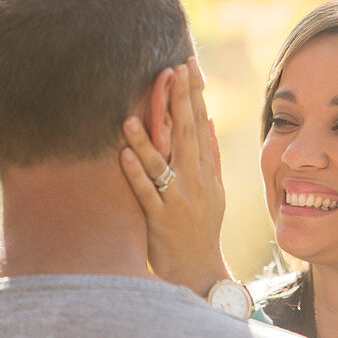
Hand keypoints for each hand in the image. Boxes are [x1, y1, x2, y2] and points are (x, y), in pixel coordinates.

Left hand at [120, 56, 228, 296]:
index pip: (201, 124)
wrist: (200, 273)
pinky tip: (123, 155)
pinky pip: (147, 193)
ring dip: (147, 138)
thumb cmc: (202, 230)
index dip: (195, 94)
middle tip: (172, 69)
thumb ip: (211, 156)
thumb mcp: (214, 192)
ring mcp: (180, 200)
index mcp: (206, 171)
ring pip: (163, 163)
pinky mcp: (162, 220)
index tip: (188, 65)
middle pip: (187, 134)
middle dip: (180, 101)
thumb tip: (210, 120)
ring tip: (132, 115)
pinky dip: (136, 174)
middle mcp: (196, 181)